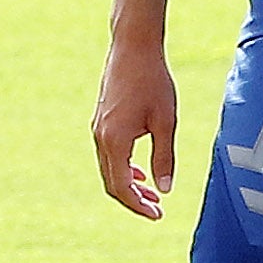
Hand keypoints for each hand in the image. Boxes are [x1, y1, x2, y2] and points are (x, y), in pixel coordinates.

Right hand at [92, 42, 177, 218]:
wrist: (133, 48)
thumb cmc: (153, 82)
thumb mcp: (165, 122)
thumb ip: (164, 157)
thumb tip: (164, 189)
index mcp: (115, 140)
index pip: (121, 187)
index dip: (138, 205)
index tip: (157, 214)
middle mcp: (100, 138)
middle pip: (112, 183)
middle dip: (133, 200)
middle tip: (157, 210)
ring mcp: (98, 130)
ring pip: (109, 170)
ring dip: (129, 185)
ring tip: (152, 195)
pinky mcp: (101, 122)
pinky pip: (108, 155)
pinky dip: (123, 169)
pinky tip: (141, 172)